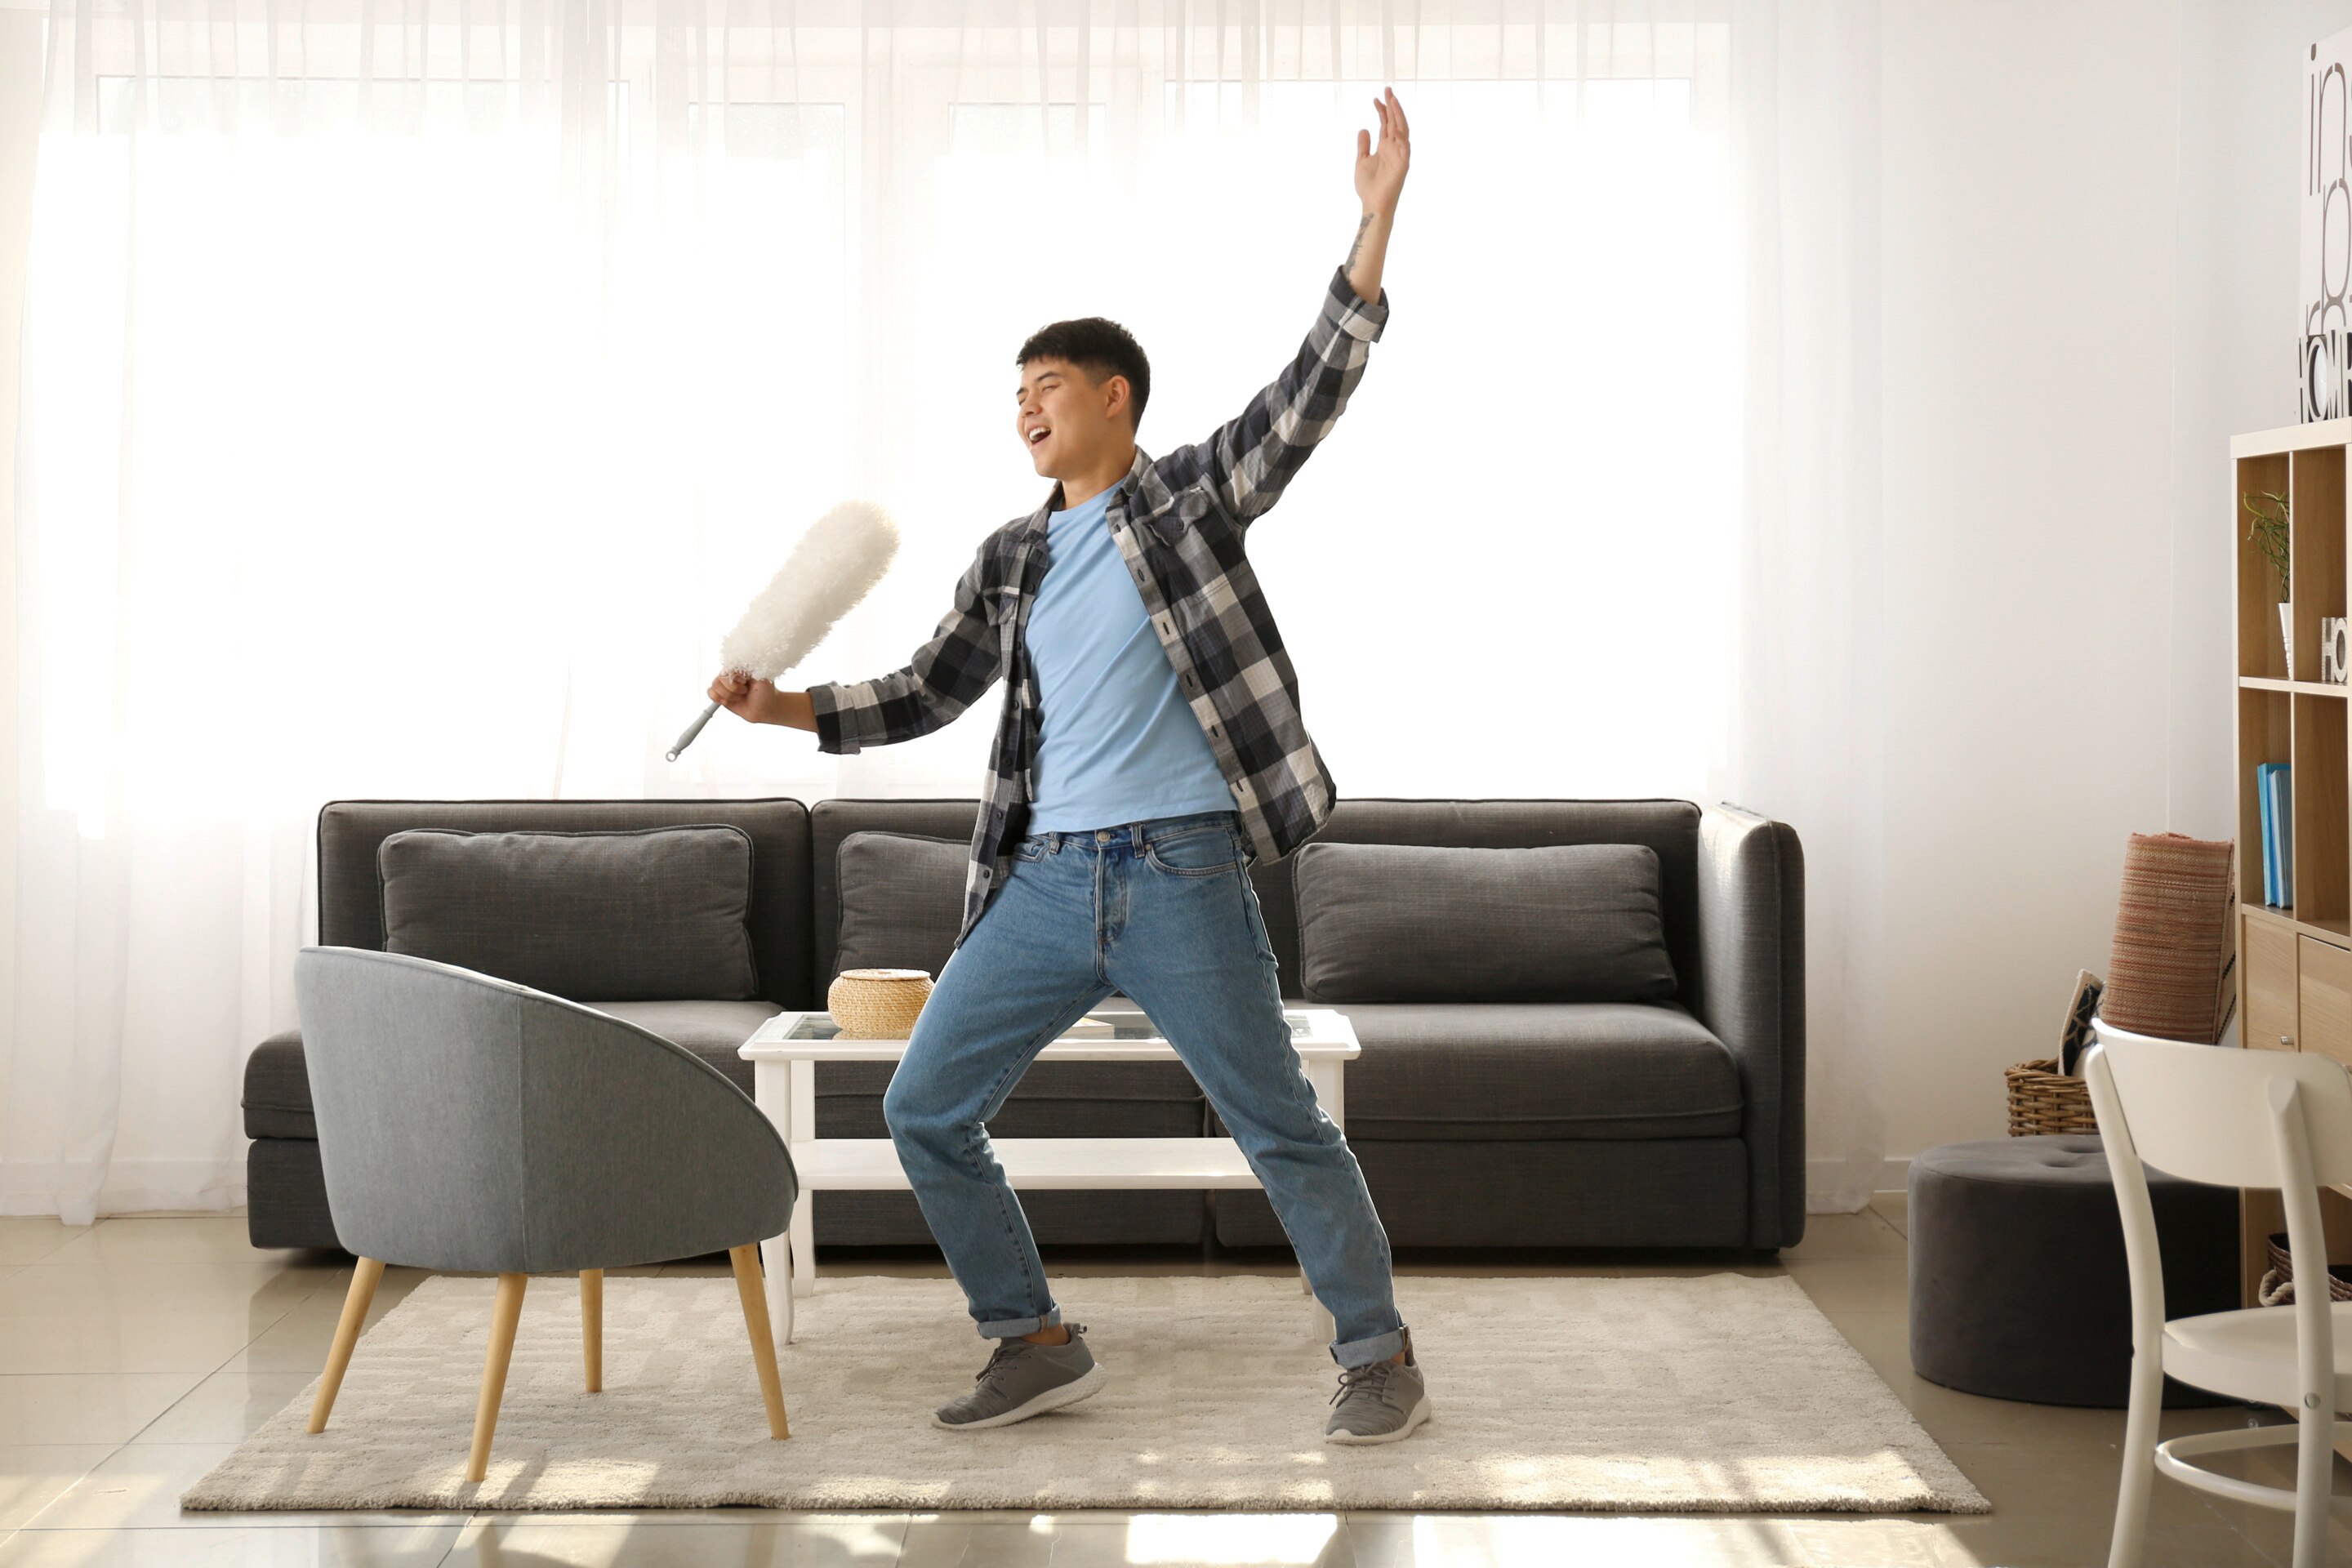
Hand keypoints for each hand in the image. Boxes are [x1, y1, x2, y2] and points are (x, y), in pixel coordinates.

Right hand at [708, 670, 785, 723]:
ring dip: (728, 695)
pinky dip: (717, 698)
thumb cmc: (766, 692)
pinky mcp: (721, 694)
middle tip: (745, 691)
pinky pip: (710, 692)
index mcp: (741, 667)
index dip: (735, 676)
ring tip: (739, 697)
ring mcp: (726, 684)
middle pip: (720, 676)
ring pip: (715, 685)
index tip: (745, 681)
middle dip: (733, 688)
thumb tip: (745, 656)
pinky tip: (727, 701)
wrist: (765, 709)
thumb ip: (753, 667)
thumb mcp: (763, 677)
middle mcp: (732, 674)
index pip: (729, 665)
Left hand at [1354, 86, 1409, 217]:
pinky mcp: (1403, 165)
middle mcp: (1394, 148)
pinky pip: (1405, 148)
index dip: (1382, 110)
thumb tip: (1364, 128)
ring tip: (1393, 100)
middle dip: (1392, 106)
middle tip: (1387, 89)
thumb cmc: (1368, 186)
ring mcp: (1399, 155)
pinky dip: (1401, 137)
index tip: (1376, 98)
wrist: (1372, 204)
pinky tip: (1395, 127)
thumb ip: (1363, 145)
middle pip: (1395, 122)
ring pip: (1402, 130)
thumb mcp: (1361, 160)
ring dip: (1398, 116)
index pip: (1386, 123)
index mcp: (1385, 146)